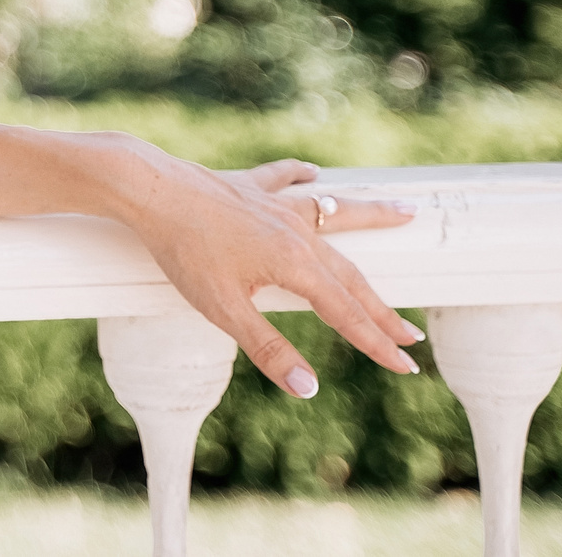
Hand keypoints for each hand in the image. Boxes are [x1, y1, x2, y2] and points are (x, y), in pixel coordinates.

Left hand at [117, 151, 422, 396]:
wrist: (149, 189)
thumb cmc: (183, 250)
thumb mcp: (223, 309)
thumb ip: (268, 349)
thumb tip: (309, 388)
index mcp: (295, 264)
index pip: (347, 314)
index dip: (377, 344)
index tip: (406, 367)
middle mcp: (295, 231)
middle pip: (350, 275)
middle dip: (381, 308)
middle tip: (411, 334)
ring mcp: (274, 204)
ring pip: (334, 213)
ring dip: (371, 216)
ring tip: (407, 212)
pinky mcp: (248, 186)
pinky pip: (284, 179)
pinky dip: (302, 177)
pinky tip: (313, 173)